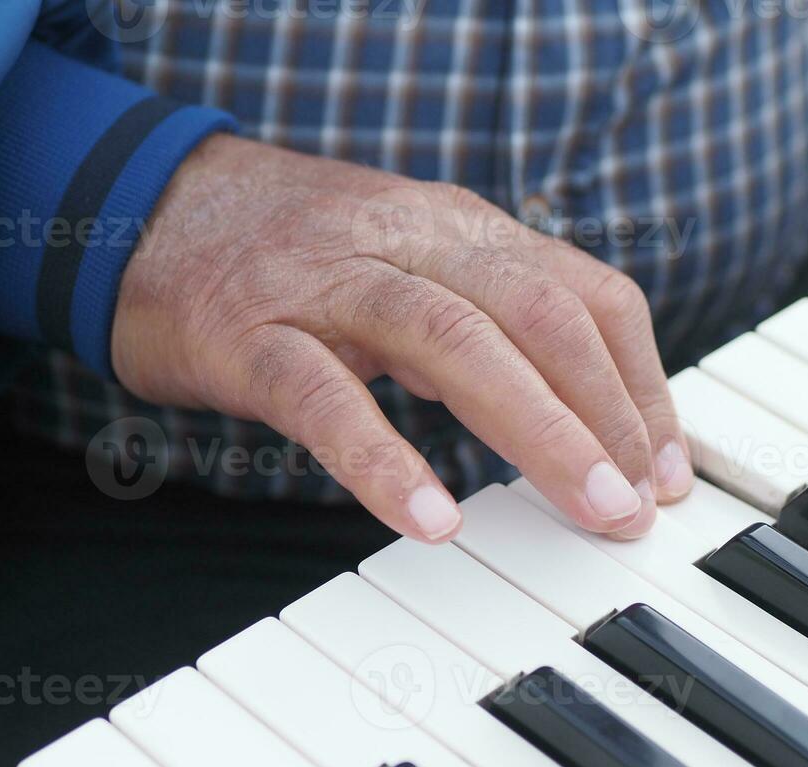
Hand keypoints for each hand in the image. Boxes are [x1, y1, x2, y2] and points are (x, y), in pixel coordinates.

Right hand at [111, 133, 694, 542]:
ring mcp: (327, 282)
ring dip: (539, 430)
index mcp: (459, 230)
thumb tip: (569, 413)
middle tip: (640, 507)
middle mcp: (409, 241)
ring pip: (455, 341)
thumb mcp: (409, 269)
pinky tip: (431, 519)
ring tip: (588, 506)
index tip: (666, 467)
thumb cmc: (291, 258)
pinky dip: (384, 458)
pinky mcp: (249, 332)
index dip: (640, 383)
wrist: (141, 207)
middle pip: (539, 314)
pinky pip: (326, 396)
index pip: (584, 293)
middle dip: (608, 414)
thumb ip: (484, 327)